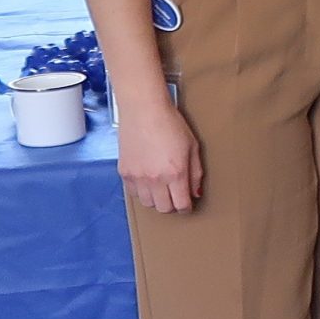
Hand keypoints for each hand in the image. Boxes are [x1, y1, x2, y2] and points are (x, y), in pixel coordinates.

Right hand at [118, 98, 202, 213]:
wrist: (144, 110)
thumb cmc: (171, 124)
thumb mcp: (192, 147)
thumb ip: (195, 173)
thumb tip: (195, 193)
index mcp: (175, 173)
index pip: (181, 205)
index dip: (187, 207)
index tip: (188, 204)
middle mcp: (155, 179)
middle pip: (164, 208)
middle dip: (172, 205)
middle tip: (176, 195)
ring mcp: (137, 176)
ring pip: (147, 203)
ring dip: (156, 199)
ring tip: (162, 187)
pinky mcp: (124, 172)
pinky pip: (133, 193)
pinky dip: (141, 191)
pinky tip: (148, 180)